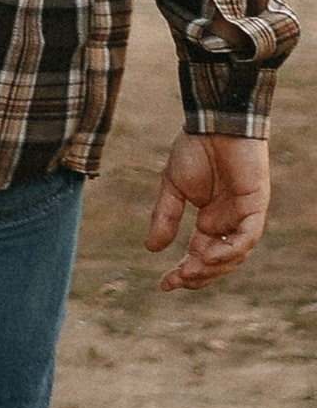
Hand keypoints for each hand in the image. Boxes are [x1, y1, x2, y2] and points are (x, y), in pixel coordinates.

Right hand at [145, 133, 269, 290]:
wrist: (214, 122)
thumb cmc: (195, 149)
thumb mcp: (172, 187)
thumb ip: (164, 216)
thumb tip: (151, 249)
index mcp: (209, 220)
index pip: (199, 255)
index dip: (183, 272)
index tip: (164, 284)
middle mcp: (228, 223)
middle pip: (218, 262)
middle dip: (198, 275)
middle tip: (177, 280)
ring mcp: (244, 216)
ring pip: (235, 254)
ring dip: (214, 268)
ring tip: (190, 272)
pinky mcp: (256, 206)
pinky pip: (247, 237)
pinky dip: (231, 250)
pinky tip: (209, 256)